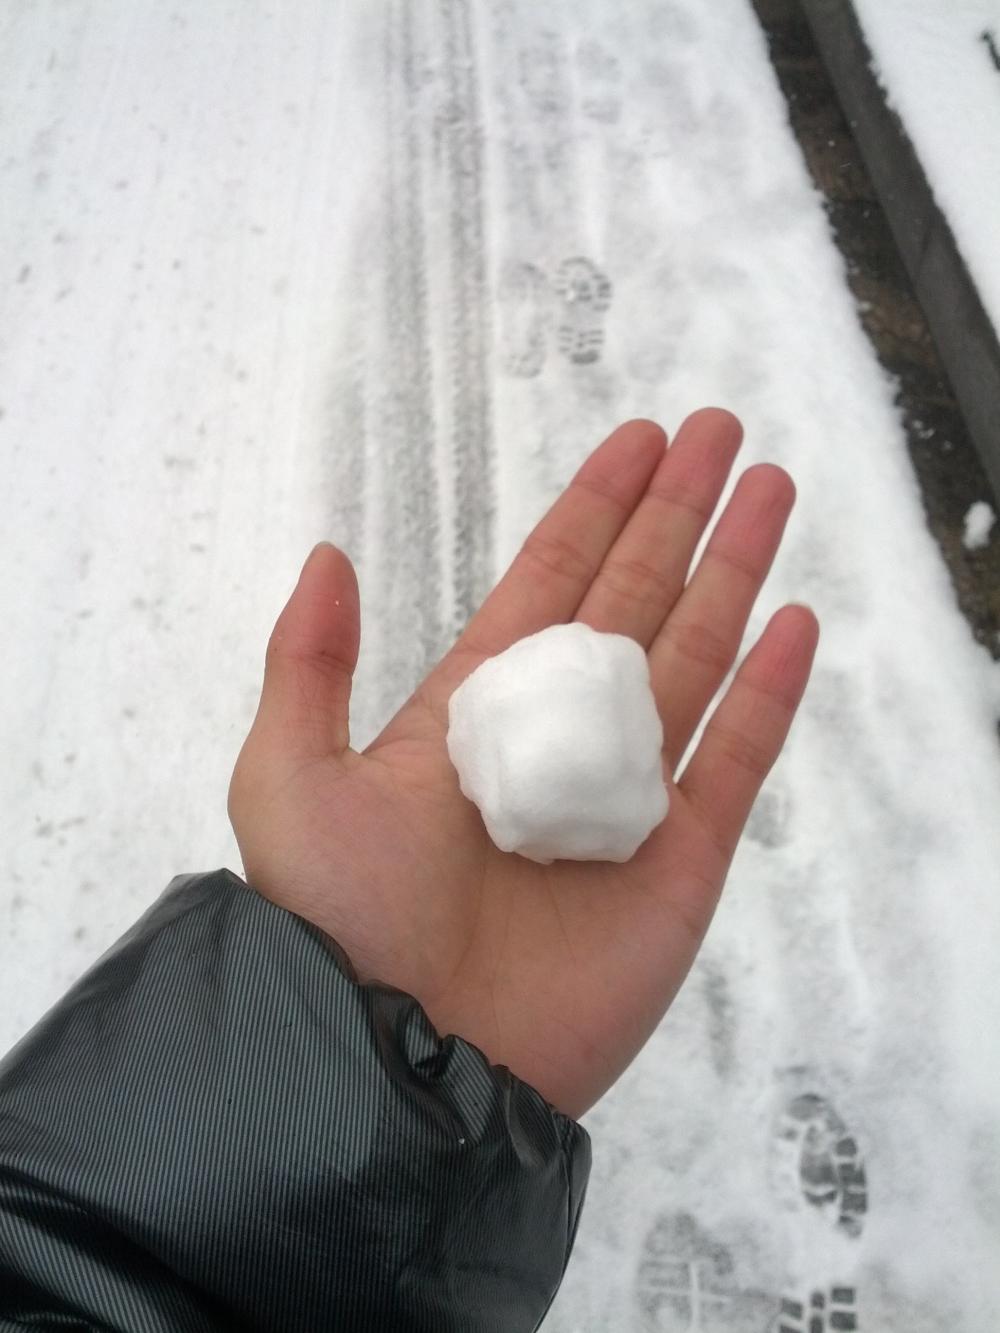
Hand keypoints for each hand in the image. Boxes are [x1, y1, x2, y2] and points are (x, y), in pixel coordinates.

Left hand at [228, 412, 817, 1119]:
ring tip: (767, 489)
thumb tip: (328, 554)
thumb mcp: (289, 776)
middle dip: (677, 515)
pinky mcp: (677, 864)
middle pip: (634, 601)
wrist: (403, 1065)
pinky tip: (789, 622)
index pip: (549, 584)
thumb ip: (309, 663)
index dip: (595, 510)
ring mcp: (623, 798)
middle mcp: (555, 740)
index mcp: (472, 712)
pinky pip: (734, 763)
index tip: (637, 442)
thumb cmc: (338, 921)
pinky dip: (768, 694)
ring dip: (732, 573)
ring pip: (694, 662)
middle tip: (719, 431)